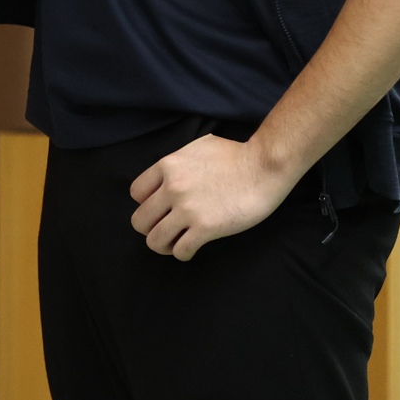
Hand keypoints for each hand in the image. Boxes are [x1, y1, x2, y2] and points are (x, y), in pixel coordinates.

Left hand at [129, 133, 300, 260]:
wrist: (264, 166)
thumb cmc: (237, 155)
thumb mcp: (199, 147)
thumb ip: (179, 162)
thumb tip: (170, 172)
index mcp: (168, 166)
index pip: (136, 193)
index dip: (147, 203)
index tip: (160, 208)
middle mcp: (172, 188)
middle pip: (140, 221)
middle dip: (151, 228)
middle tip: (166, 229)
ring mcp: (188, 209)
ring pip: (155, 241)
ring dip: (164, 245)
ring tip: (176, 242)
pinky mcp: (205, 227)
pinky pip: (180, 250)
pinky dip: (183, 253)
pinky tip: (192, 247)